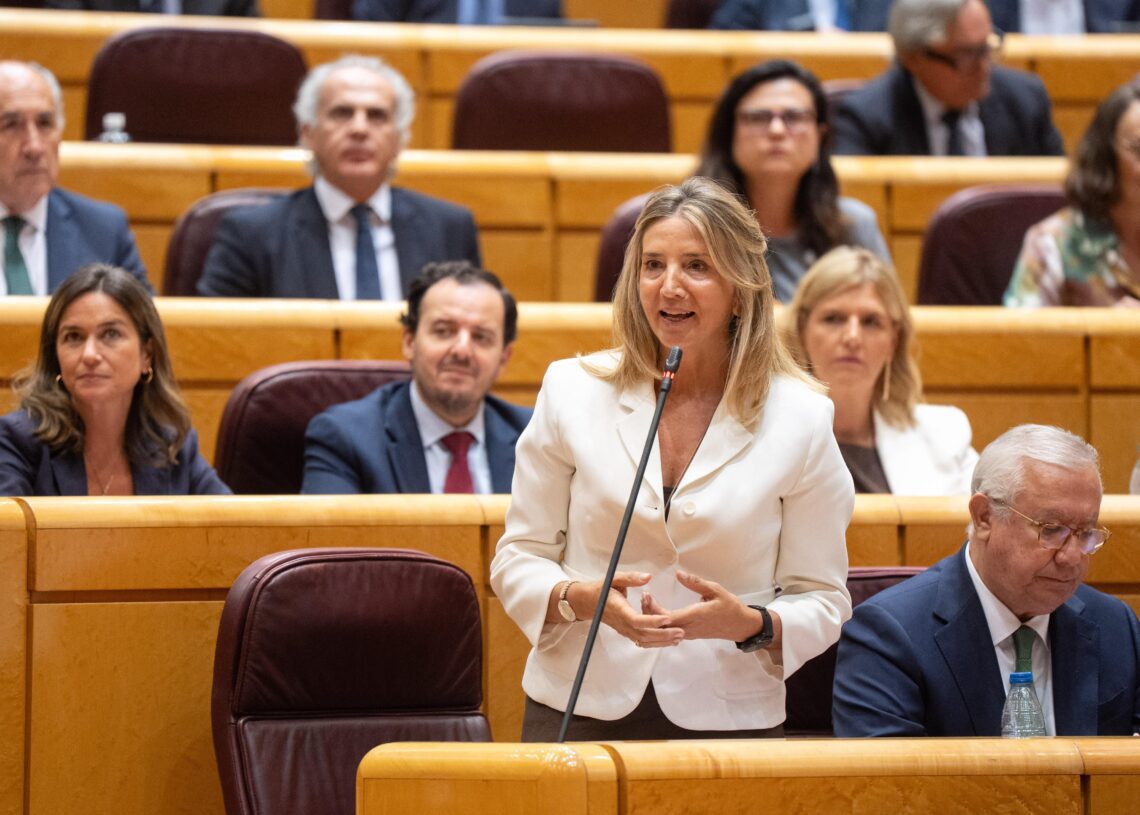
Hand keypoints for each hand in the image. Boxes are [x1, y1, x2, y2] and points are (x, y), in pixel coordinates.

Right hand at [571, 571, 682, 648]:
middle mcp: (621, 623)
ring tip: (679, 637)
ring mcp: (624, 630)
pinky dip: (656, 642)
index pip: (636, 619)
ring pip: (644, 640)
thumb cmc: (601, 589)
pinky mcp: (627, 632)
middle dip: (663, 635)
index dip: (652, 621)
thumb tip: (648, 577)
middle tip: (680, 631)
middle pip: (643, 634)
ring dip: (662, 641)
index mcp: (618, 609)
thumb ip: (631, 578)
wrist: (588, 602)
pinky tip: (669, 640)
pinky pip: (642, 641)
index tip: (667, 618)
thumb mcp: (614, 578)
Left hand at [641, 570, 763, 642]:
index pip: (668, 617)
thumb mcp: (716, 590)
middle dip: (649, 613)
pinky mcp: (690, 635)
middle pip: (662, 627)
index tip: (647, 595)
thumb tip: (679, 574)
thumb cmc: (730, 607)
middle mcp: (689, 628)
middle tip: (644, 596)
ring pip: (665, 632)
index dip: (654, 609)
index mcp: (695, 616)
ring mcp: (689, 634)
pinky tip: (654, 615)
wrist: (741, 625)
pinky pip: (670, 634)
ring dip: (653, 620)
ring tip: (647, 603)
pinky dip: (660, 625)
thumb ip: (696, 583)